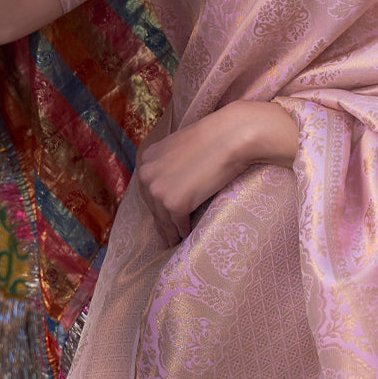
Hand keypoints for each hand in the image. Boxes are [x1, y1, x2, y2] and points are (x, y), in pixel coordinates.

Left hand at [136, 101, 300, 247]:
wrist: (230, 136)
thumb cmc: (214, 137)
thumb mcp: (182, 146)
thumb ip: (172, 162)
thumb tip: (174, 181)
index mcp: (148, 157)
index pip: (149, 187)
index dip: (155, 203)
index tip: (159, 215)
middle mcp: (147, 174)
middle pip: (153, 205)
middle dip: (160, 221)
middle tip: (164, 236)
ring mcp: (159, 190)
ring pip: (163, 219)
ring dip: (169, 232)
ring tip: (173, 242)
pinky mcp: (174, 203)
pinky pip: (177, 224)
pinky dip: (182, 231)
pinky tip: (186, 236)